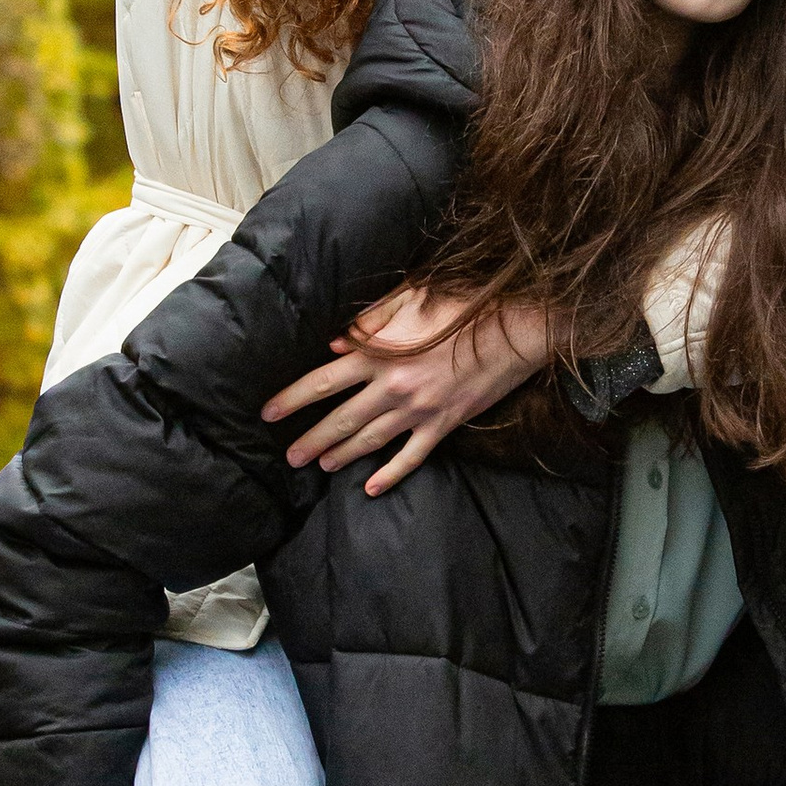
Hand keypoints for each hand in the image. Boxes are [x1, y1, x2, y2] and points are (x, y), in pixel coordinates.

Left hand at [262, 291, 554, 492]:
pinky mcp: (444, 424)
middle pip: (340, 418)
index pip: (322, 381)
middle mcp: (393, 385)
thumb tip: (333, 345)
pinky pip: (411, 457)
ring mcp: (419, 410)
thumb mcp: (412, 297)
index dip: (292, 399)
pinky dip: (391, 474)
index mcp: (379, 352)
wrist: (517, 328)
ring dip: (341, 455)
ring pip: (370, 440)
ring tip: (321, 465)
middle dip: (310, 439)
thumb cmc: (464, 304)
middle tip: (290, 456)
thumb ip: (370, 320)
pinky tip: (373, 488)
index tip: (269, 413)